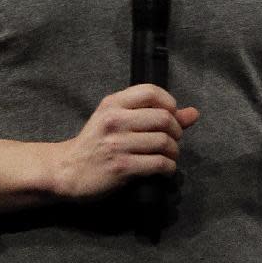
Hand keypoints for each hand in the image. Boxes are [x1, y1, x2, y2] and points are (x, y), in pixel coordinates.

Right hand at [49, 84, 198, 200]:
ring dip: (174, 151)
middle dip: (176, 131)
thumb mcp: (117, 120)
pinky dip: (168, 167)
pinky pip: (158, 163)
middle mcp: (115, 120)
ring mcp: (118, 144)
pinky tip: (164, 169)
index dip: (169, 103)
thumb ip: (152, 113)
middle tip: (172, 140)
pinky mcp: (121, 167)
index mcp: (113, 103)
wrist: (68, 170)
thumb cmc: (95, 142)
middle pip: (162, 118)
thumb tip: (193, 113)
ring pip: (163, 142)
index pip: (151, 92)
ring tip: (169, 155)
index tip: (171, 116)